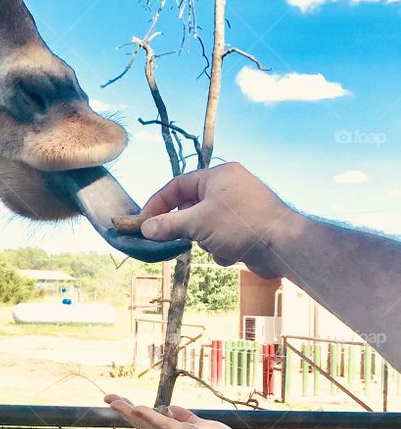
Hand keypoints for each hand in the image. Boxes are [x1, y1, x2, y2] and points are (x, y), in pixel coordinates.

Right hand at [104, 394, 258, 428]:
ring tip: (113, 400)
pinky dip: (150, 416)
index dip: (132, 410)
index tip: (117, 400)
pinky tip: (136, 407)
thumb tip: (172, 407)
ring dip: (129, 411)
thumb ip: (186, 417)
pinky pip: (164, 425)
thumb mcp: (201, 426)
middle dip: (123, 409)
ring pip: (147, 423)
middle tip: (106, 397)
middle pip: (141, 422)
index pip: (148, 420)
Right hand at [137, 162, 300, 278]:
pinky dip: (221, 247)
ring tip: (217, 245)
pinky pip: (221, 236)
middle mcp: (229, 187)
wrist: (284, 245)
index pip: (177, 185)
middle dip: (185, 226)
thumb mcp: (197, 223)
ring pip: (205, 225)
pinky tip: (232, 253)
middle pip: (191, 206)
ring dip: (206, 240)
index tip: (143, 221)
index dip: (158, 204)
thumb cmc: (241, 224)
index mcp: (218, 175)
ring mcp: (239, 207)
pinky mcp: (247, 227)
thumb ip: (168, 225)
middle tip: (171, 239)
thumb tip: (146, 229)